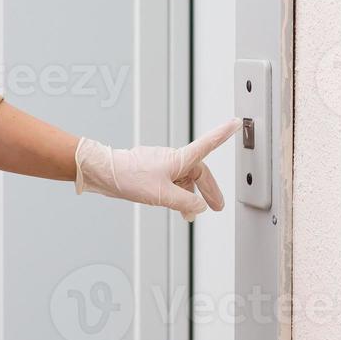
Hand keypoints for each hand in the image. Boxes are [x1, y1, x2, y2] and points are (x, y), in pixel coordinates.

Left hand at [74, 118, 242, 220]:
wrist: (104, 173)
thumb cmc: (130, 178)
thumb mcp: (163, 195)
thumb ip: (186, 202)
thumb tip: (200, 207)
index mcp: (179, 159)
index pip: (207, 145)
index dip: (222, 135)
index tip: (236, 124)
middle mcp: (172, 159)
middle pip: (198, 172)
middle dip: (209, 190)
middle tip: (217, 206)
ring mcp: (162, 165)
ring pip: (184, 180)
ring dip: (190, 196)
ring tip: (190, 215)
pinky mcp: (152, 171)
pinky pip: (172, 182)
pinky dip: (177, 195)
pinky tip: (174, 207)